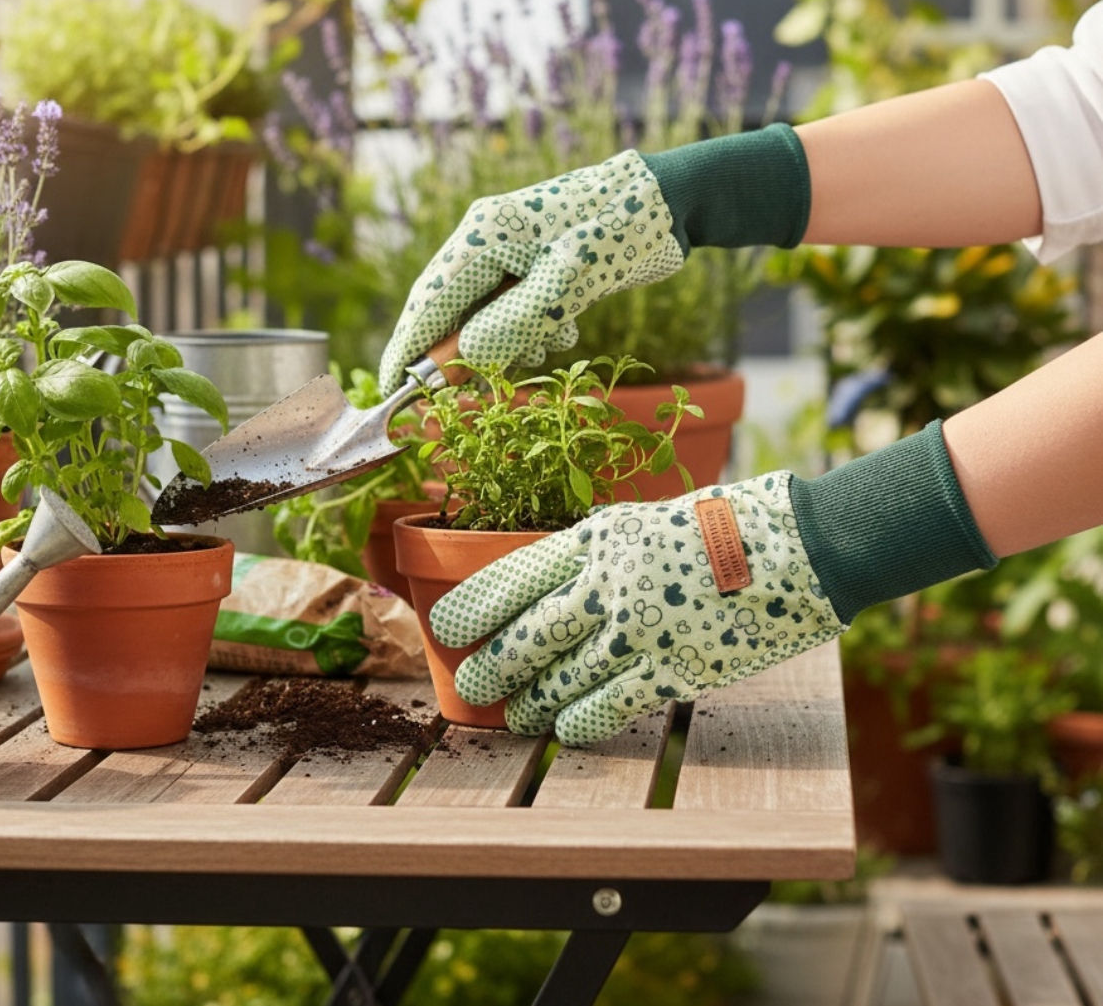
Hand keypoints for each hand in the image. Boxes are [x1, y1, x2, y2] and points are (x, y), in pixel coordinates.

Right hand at [378, 151, 681, 390]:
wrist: (670, 202)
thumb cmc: (617, 237)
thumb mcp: (564, 289)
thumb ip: (508, 327)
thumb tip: (464, 359)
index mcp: (481, 235)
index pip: (428, 301)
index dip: (408, 348)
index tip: (391, 388)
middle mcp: (486, 238)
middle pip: (451, 309)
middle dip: (464, 351)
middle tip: (473, 386)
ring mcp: (510, 247)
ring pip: (485, 313)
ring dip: (510, 340)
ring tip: (549, 339)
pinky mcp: (534, 259)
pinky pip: (513, 305)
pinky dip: (532, 326)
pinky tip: (566, 324)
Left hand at [429, 475, 845, 746]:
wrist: (802, 545)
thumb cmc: (722, 526)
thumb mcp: (647, 519)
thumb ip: (597, 550)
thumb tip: (550, 580)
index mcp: (600, 537)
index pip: (515, 574)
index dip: (476, 604)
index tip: (446, 624)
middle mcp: (611, 583)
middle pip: (530, 633)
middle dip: (492, 665)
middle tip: (468, 684)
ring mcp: (643, 629)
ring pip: (564, 676)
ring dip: (531, 700)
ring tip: (514, 715)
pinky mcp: (677, 668)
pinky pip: (612, 703)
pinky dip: (581, 719)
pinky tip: (563, 728)